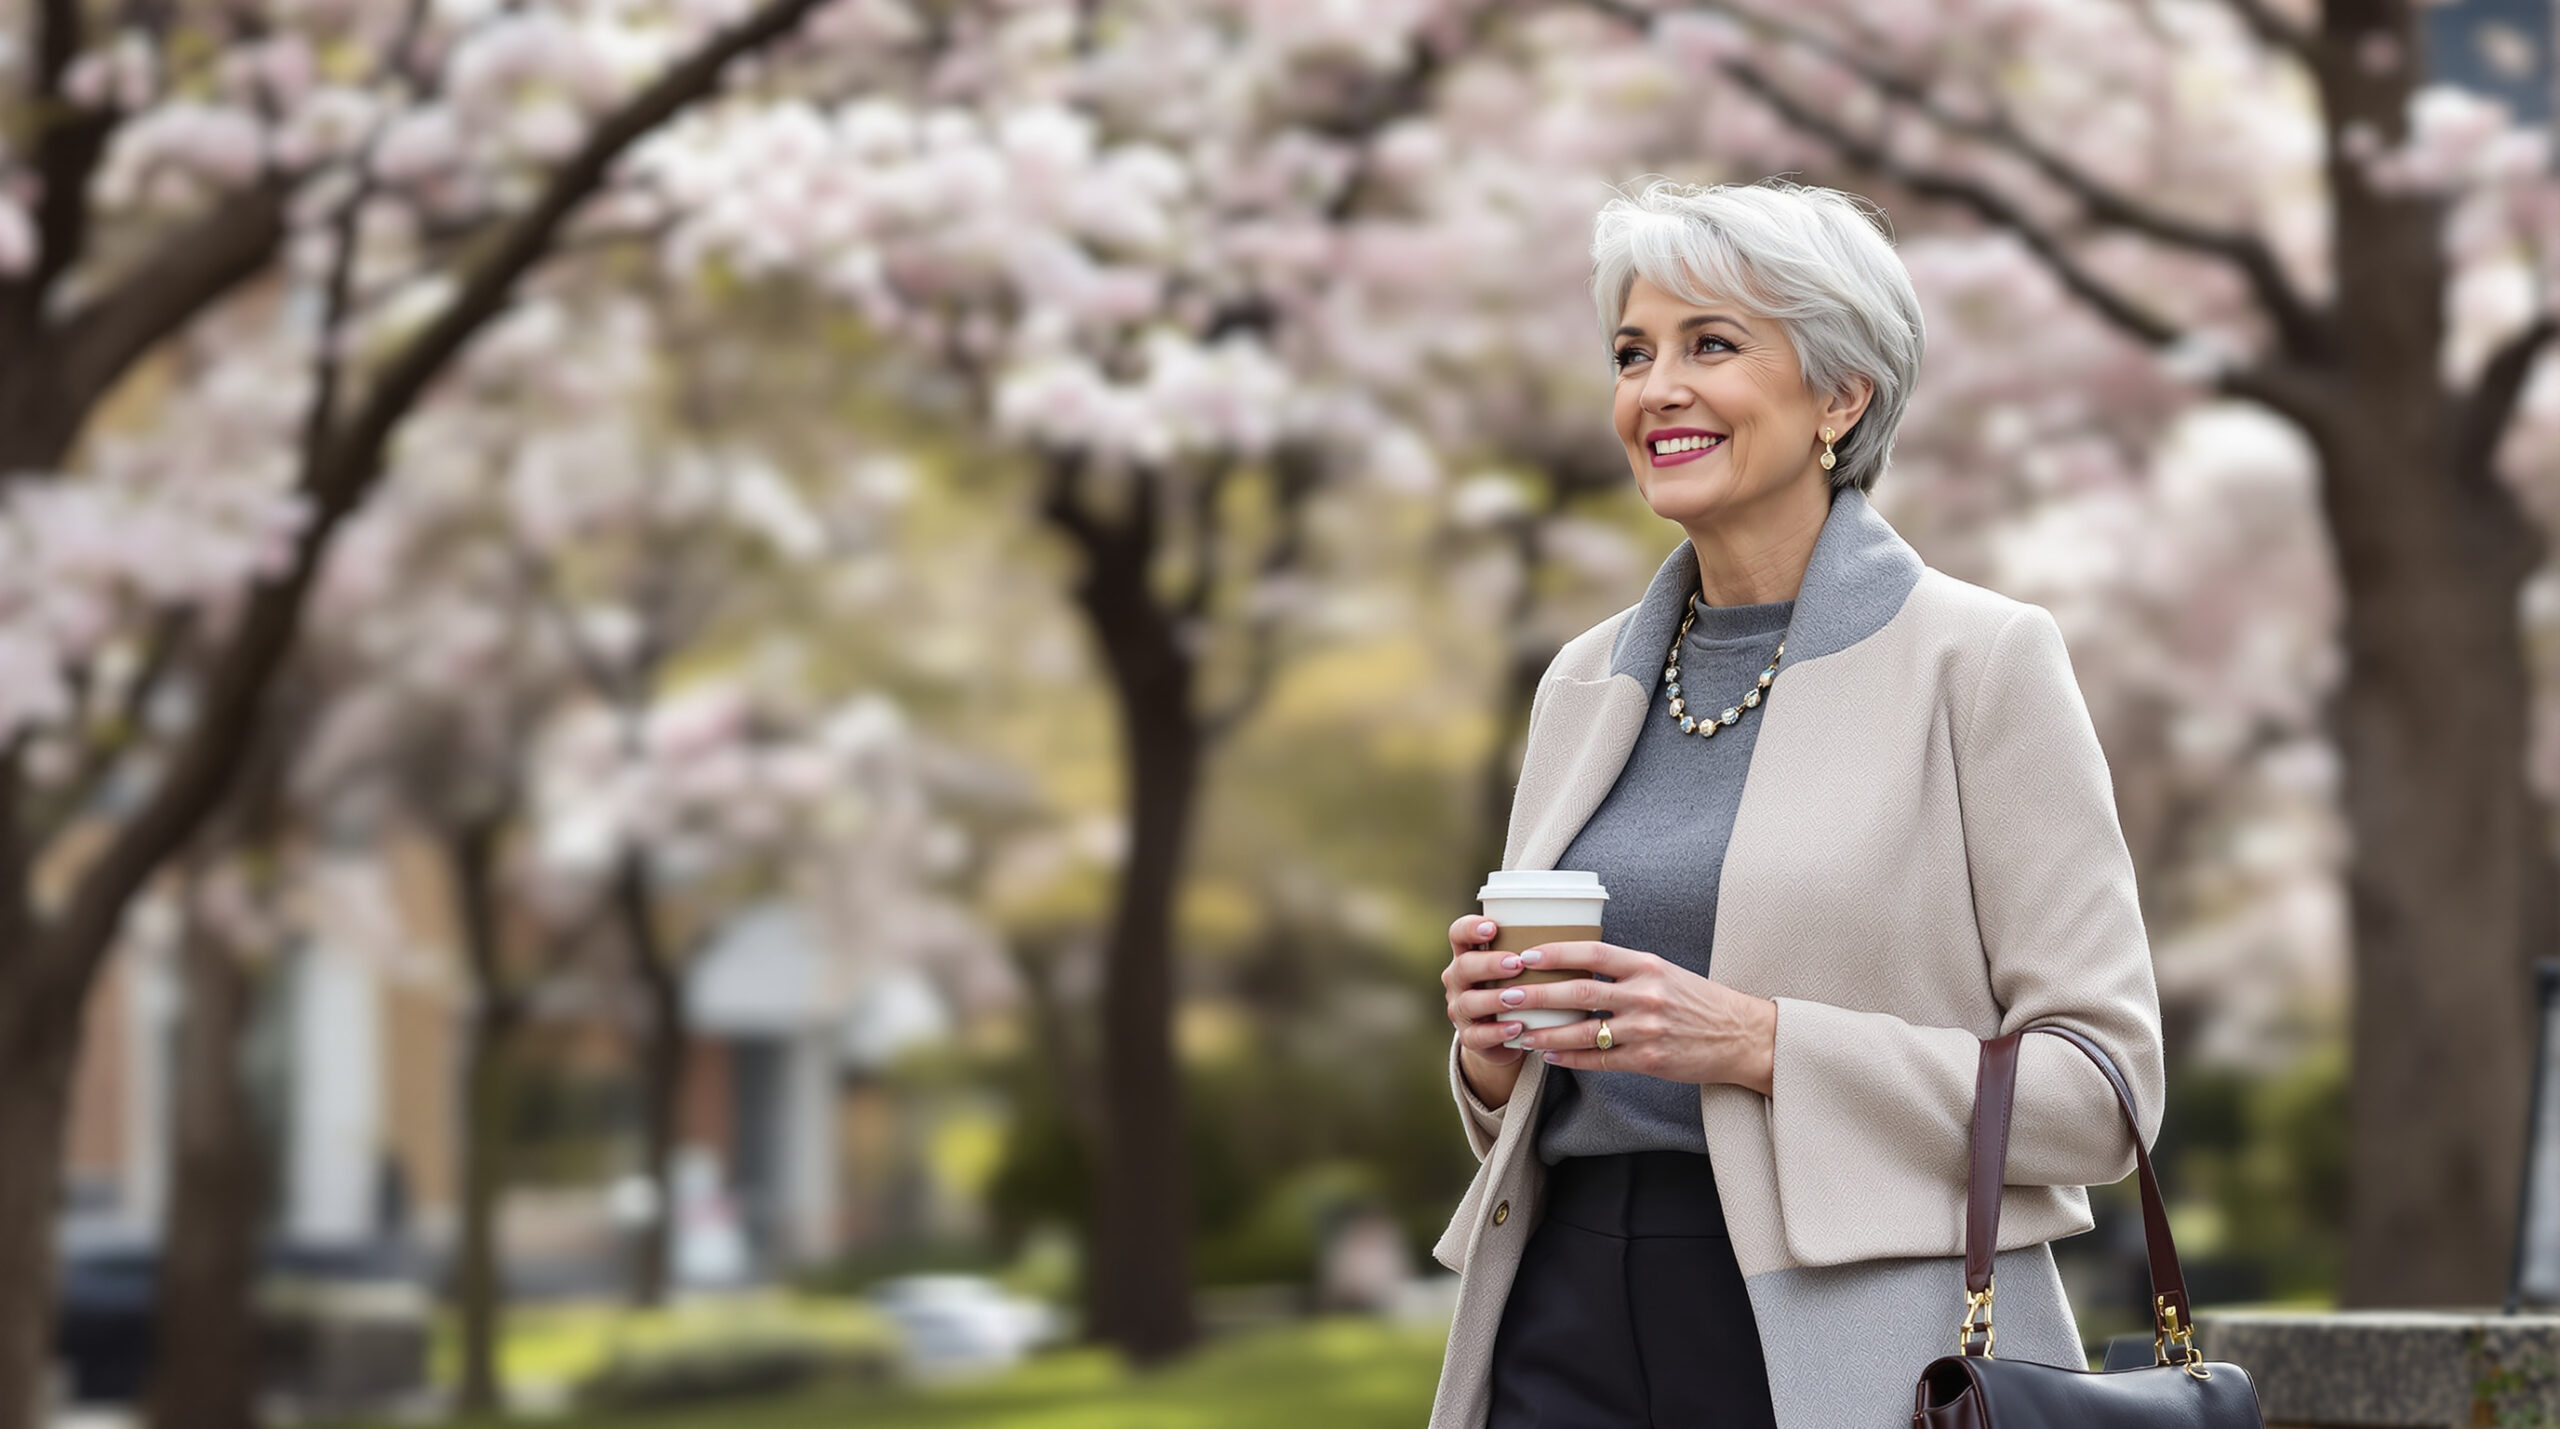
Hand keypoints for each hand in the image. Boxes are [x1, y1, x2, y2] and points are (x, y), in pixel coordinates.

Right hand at [1442, 915, 1527, 1106]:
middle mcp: (1459, 980)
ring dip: (1493, 999)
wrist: (1509, 1032)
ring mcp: (1461, 1010)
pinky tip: (1518, 1027)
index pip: (1458, 933)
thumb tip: (1581, 923)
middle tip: (1516, 963)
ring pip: (1468, 1002)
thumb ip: (1536, 949)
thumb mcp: (1524, 966)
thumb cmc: (1521, 986)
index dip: (1471, 928)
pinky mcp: (1470, 1037)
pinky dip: (1497, 1032)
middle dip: (1488, 964)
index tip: (1493, 927)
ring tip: (1516, 998)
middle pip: (1463, 967)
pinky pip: (1477, 1036)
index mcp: (1469, 954)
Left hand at [1448, 940, 1778, 1094]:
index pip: (1591, 951)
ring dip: (1545, 1033)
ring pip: (1583, 1030)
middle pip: (1578, 991)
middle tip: (1506, 995)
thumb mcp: (1665, 973)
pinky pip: (1600, 1060)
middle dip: (1537, 994)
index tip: (1524, 955)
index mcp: (1647, 965)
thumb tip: (1576, 966)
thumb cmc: (1699, 1001)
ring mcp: (1647, 1029)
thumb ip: (1626, 969)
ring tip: (1518, 1033)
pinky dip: (1570, 1059)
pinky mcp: (1649, 1060)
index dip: (1554, 953)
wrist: (1742, 1036)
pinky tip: (1548, 1057)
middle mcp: (1645, 993)